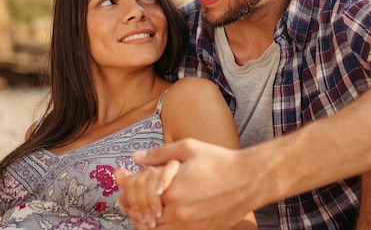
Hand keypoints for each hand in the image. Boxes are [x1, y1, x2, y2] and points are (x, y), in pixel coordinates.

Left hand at [121, 138, 257, 229]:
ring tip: (135, 211)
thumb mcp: (188, 148)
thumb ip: (158, 154)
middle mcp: (178, 212)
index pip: (138, 194)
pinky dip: (159, 228)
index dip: (126, 187)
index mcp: (172, 190)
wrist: (249, 179)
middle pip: (142, 215)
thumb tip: (135, 157)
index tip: (121, 179)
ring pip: (154, 229)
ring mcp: (189, 226)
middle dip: (129, 205)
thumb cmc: (219, 160)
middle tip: (121, 200)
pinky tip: (156, 219)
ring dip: (142, 220)